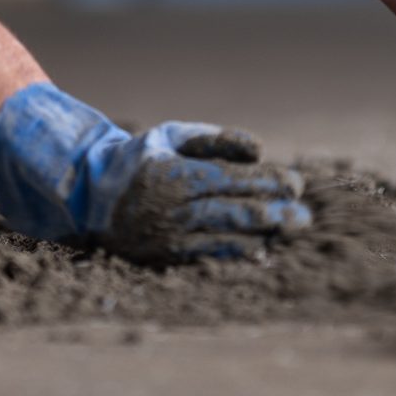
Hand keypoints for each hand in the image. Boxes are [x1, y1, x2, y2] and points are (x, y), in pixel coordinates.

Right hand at [0, 83, 310, 264]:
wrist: (90, 195)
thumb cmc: (142, 158)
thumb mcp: (172, 136)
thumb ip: (216, 139)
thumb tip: (259, 149)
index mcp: (174, 174)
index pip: (234, 180)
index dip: (270, 182)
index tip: (296, 183)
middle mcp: (172, 209)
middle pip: (236, 213)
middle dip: (277, 214)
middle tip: (305, 216)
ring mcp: (169, 238)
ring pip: (228, 240)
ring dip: (265, 236)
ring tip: (292, 230)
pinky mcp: (167, 258)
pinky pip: (211, 259)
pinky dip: (241, 256)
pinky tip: (263, 251)